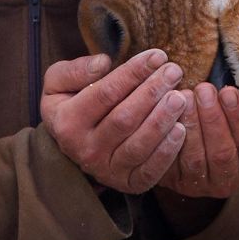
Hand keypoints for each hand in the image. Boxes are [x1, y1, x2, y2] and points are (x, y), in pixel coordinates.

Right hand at [41, 49, 187, 193]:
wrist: (73, 146)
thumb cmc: (72, 105)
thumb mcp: (58, 83)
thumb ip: (74, 70)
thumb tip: (103, 63)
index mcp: (67, 122)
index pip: (105, 93)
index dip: (133, 72)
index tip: (156, 56)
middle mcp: (85, 149)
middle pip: (124, 118)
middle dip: (152, 92)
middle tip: (174, 71)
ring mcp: (106, 170)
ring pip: (138, 145)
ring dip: (162, 120)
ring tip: (180, 96)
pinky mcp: (127, 184)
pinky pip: (149, 171)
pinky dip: (167, 152)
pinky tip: (180, 129)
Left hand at [156, 83, 238, 200]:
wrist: (197, 151)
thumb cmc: (228, 129)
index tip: (229, 91)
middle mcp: (227, 184)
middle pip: (223, 153)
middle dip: (213, 118)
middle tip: (204, 89)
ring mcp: (200, 186)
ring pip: (196, 158)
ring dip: (191, 124)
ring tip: (185, 96)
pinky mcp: (175, 181)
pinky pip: (172, 160)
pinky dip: (170, 135)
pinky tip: (168, 112)